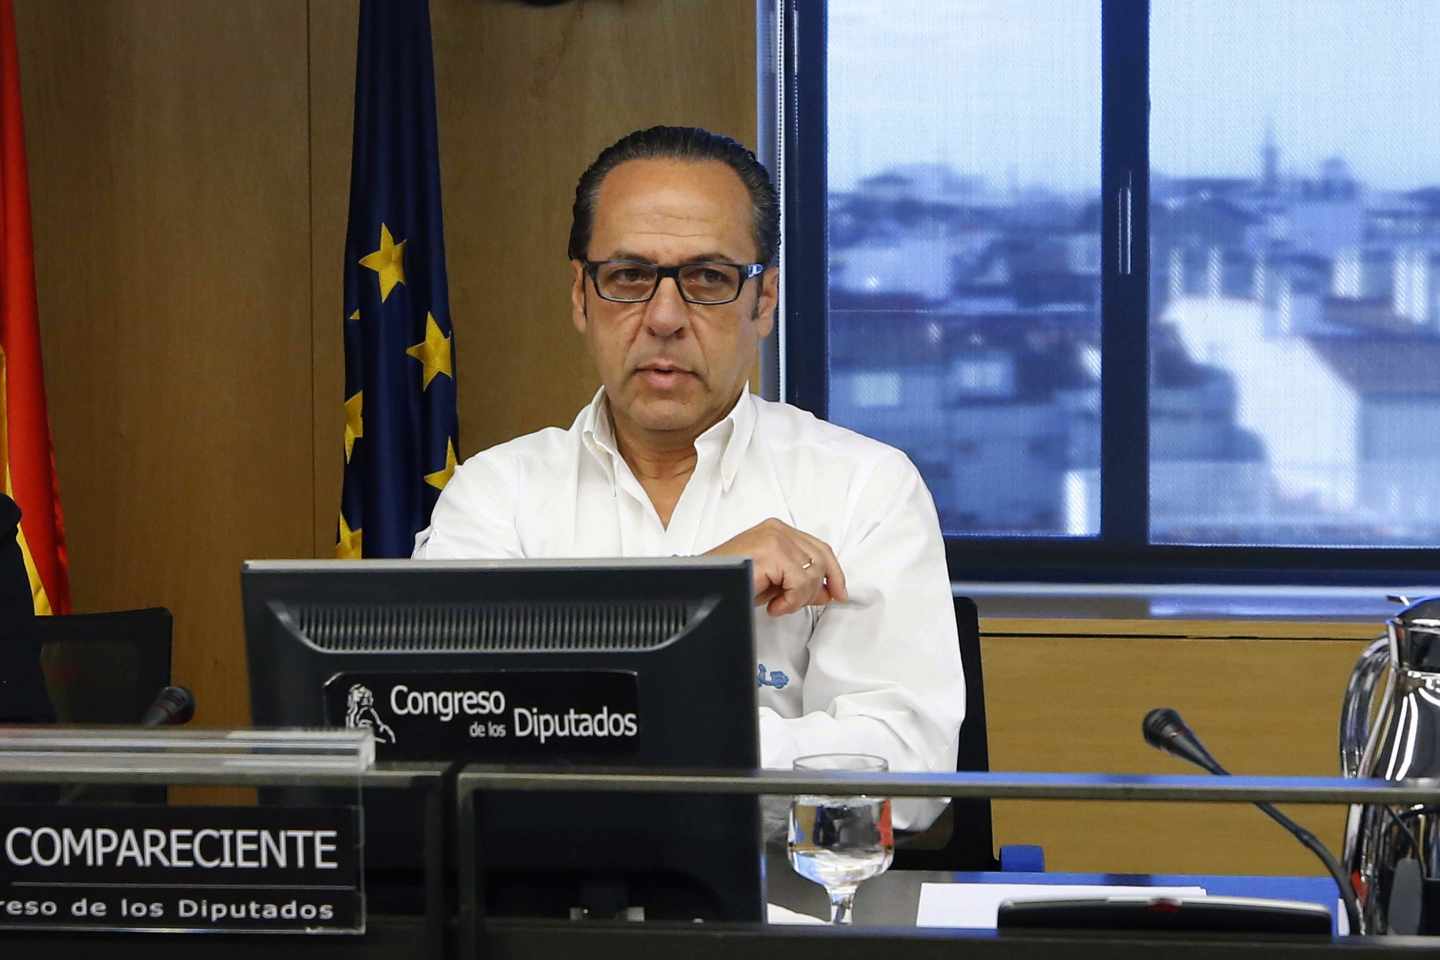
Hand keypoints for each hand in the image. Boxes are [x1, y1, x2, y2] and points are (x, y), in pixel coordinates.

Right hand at [705, 518, 847, 616]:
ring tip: (777, 604)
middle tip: (793, 604)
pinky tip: (773, 605)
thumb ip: (800, 581)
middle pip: (821, 559)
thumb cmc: (730, 583)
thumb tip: (829, 591)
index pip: (819, 548)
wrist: (702, 584)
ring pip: (813, 572)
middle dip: (814, 589)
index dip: (834, 573)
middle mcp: (778, 529)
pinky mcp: (771, 551)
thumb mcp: (774, 582)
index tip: (838, 593)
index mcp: (778, 531)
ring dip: (799, 598)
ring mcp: (775, 538)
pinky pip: (800, 582)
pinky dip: (791, 601)